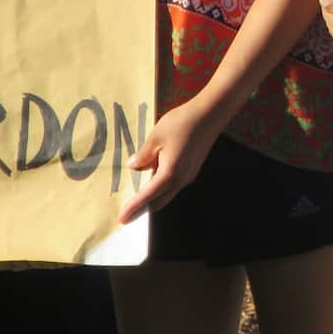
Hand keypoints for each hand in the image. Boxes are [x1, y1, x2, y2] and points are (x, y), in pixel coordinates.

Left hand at [119, 102, 218, 223]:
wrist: (210, 114)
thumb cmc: (182, 123)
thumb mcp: (155, 137)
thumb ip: (143, 156)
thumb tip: (134, 167)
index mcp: (169, 173)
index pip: (147, 197)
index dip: (133, 208)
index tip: (122, 219)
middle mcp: (181, 179)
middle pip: (159, 201)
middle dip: (143, 207)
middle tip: (128, 208)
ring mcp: (189, 175)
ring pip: (168, 193)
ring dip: (153, 195)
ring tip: (138, 189)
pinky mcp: (193, 168)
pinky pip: (174, 183)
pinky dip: (162, 185)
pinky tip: (154, 172)